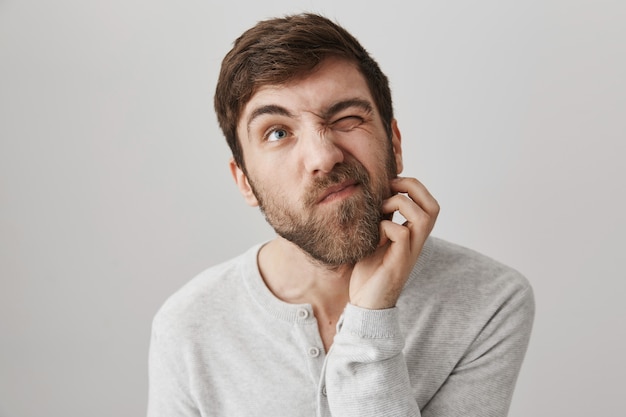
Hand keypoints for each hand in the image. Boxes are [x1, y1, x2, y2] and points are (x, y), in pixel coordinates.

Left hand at [349, 177, 438, 309]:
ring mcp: (410, 252)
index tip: (391, 183)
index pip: (428, 204)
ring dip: (401, 203)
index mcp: (413, 235)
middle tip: (392, 186)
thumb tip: (376, 196)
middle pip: (433, 207)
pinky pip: (402, 234)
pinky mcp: (399, 262)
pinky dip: (387, 226)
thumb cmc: (369, 272)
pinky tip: (375, 234)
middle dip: (414, 188)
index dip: (414, 187)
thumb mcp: (374, 239)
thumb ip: (381, 220)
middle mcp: (416, 242)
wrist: (365, 303)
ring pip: (423, 217)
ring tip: (382, 208)